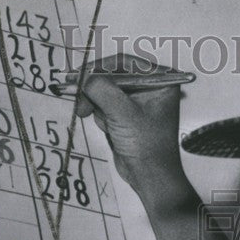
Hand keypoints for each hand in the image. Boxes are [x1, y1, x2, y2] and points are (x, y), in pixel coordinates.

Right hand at [75, 74, 187, 194]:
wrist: (149, 176)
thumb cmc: (148, 147)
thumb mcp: (123, 114)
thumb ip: (102, 90)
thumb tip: (83, 77)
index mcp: (160, 80)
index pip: (125, 63)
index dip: (99, 68)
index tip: (78, 76)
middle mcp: (149, 86)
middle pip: (111, 74)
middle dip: (95, 90)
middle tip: (78, 100)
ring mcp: (136, 99)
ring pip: (103, 89)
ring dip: (95, 103)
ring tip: (99, 120)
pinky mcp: (124, 112)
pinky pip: (103, 103)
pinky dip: (99, 113)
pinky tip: (108, 128)